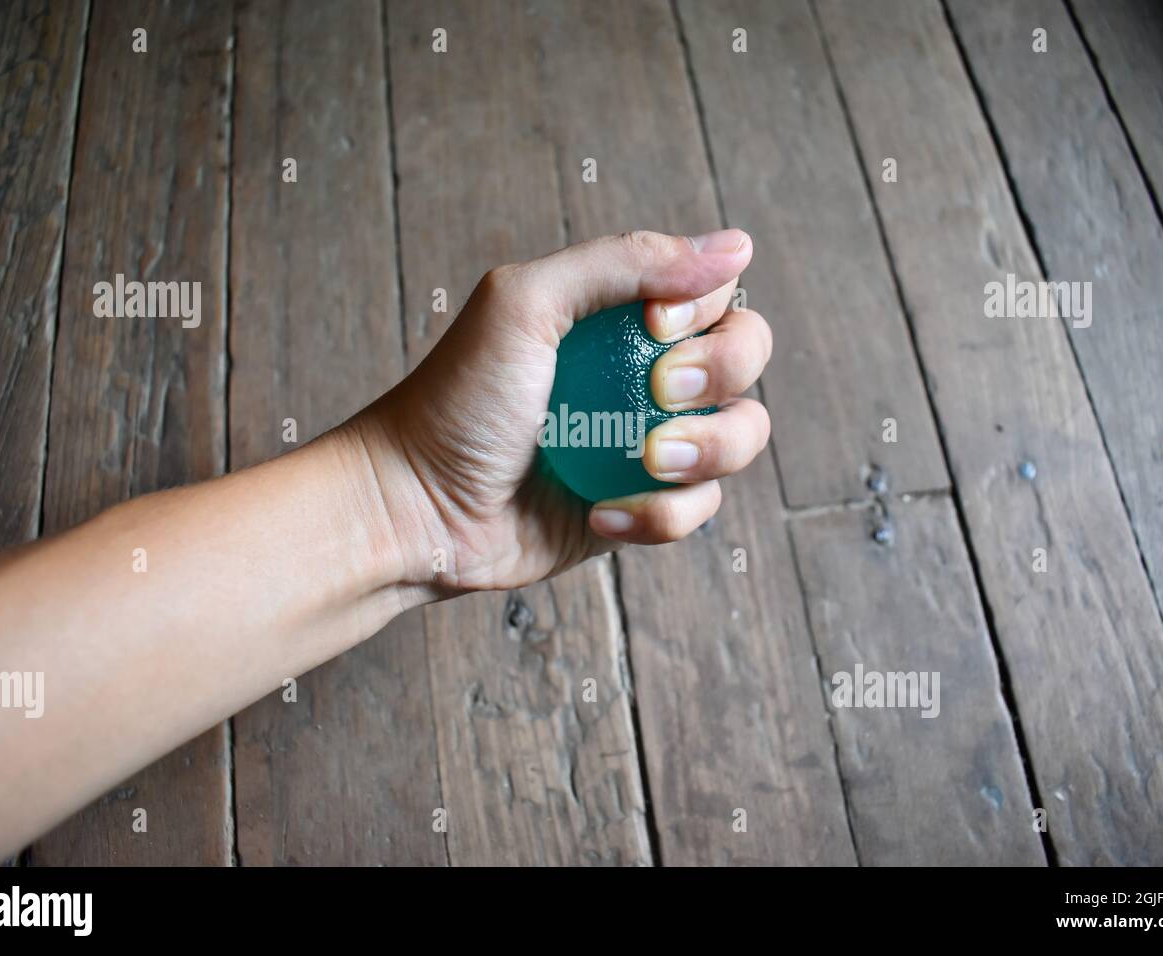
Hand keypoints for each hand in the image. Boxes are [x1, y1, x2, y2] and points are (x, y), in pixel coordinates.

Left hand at [341, 229, 772, 596]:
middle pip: (745, 355)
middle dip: (719, 372)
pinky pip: (698, 508)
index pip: (711, 291)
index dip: (703, 307)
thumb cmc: (459, 399)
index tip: (652, 326)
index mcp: (616, 316)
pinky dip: (659, 514)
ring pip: (741, 435)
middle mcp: (641, 373)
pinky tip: (598, 515)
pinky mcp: (640, 508)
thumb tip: (737, 247)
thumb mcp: (526, 303)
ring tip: (647, 461)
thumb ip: (625, 263)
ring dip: (709, 449)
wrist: (417, 507)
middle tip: (658, 391)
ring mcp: (646, 443)